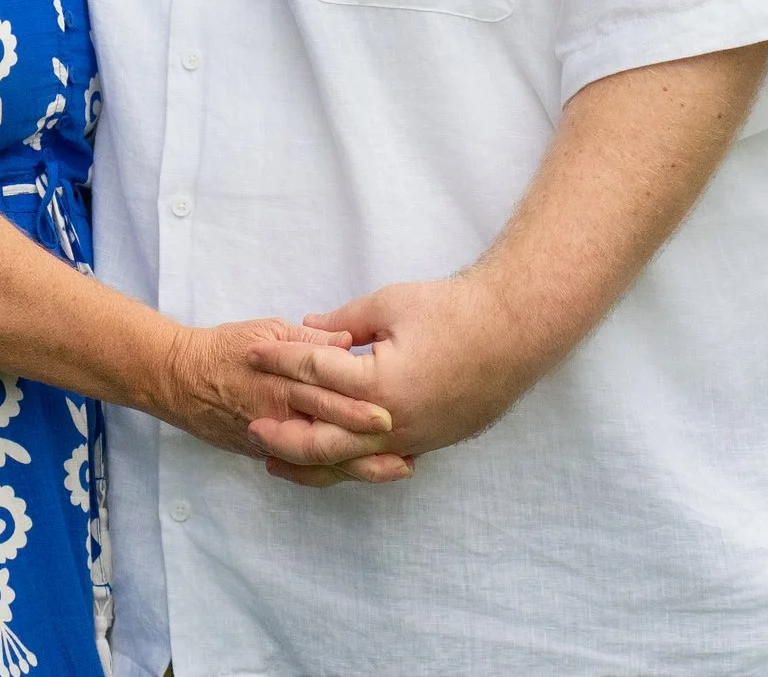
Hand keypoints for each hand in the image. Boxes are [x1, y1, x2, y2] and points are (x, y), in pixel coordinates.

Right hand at [156, 319, 412, 483]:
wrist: (181, 380)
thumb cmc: (226, 348)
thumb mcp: (266, 330)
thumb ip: (307, 338)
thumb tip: (347, 341)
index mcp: (279, 379)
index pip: (322, 394)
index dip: (356, 407)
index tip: (390, 413)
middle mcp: (277, 414)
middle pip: (327, 434)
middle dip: (367, 445)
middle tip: (406, 451)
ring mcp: (272, 439)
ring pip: (321, 460)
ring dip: (360, 466)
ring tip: (398, 468)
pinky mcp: (266, 453)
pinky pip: (306, 468)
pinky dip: (336, 472)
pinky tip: (363, 473)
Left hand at [245, 274, 537, 486]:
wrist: (516, 332)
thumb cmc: (454, 311)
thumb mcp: (391, 304)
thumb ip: (345, 321)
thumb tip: (310, 329)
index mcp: (379, 384)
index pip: (314, 375)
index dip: (279, 360)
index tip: (252, 352)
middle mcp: (393, 422)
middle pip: (322, 440)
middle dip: (283, 436)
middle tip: (252, 426)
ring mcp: (414, 438)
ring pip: (350, 463)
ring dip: (310, 463)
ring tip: (278, 460)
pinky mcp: (431, 442)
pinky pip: (379, 463)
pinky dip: (350, 465)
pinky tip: (333, 461)